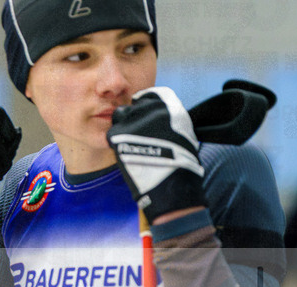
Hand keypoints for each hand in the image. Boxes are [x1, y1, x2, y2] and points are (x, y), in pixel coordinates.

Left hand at [107, 87, 205, 224]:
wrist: (170, 181)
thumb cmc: (181, 163)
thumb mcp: (184, 133)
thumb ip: (171, 119)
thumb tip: (161, 118)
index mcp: (170, 106)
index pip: (151, 95)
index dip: (146, 106)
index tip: (145, 117)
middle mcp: (151, 108)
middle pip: (134, 105)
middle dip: (134, 118)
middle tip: (137, 136)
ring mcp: (133, 120)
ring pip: (120, 116)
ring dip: (123, 128)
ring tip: (131, 145)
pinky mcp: (118, 134)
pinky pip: (112, 134)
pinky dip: (116, 143)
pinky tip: (125, 154)